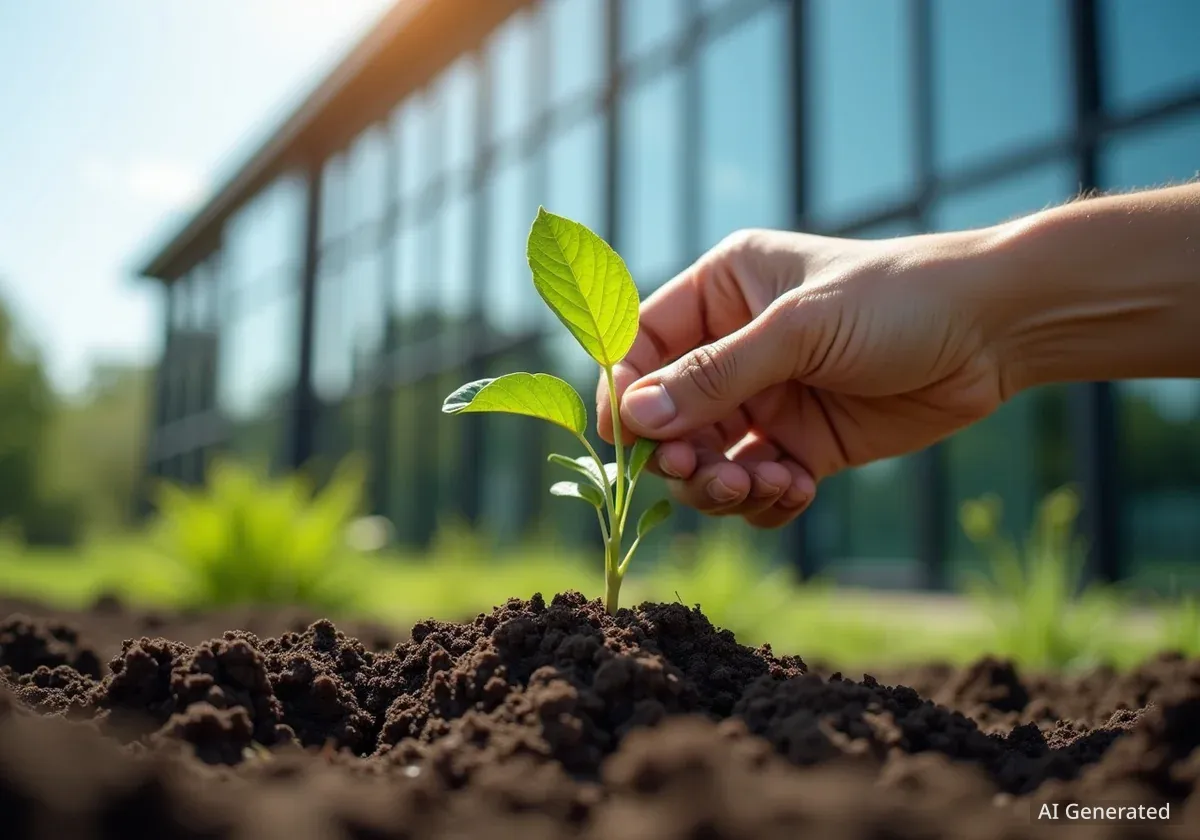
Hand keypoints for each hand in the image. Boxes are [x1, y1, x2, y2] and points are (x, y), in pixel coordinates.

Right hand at [596, 227, 1007, 528]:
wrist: (995, 331)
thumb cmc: (897, 300)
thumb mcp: (799, 329)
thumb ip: (715, 375)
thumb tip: (634, 417)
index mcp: (721, 291)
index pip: (642, 346)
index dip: (627, 395)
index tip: (631, 441)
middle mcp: (734, 345)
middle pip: (668, 415)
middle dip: (679, 453)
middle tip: (706, 474)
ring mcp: (768, 399)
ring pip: (708, 459)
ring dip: (720, 484)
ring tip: (756, 486)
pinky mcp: (803, 444)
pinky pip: (757, 485)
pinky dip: (765, 499)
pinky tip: (798, 490)